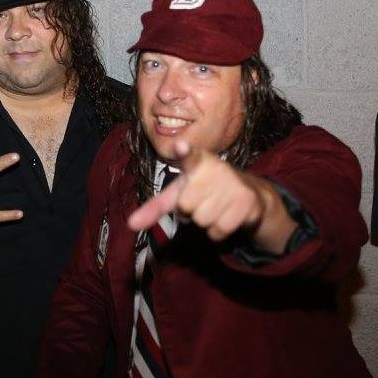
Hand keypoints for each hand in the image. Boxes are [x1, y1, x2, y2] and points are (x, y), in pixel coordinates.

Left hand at [127, 141, 271, 243]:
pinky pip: (218, 231)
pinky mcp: (246, 202)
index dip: (184, 151)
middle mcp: (216, 168)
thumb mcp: (179, 194)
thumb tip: (130, 224)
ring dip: (205, 222)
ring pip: (202, 221)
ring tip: (216, 207)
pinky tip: (226, 216)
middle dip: (190, 212)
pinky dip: (218, 231)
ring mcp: (233, 184)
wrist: (247, 197)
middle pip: (185, 206)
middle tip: (202, 201)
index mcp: (197, 161)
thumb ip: (154, 207)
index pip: (189, 156)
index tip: (180, 146)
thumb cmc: (205, 191)